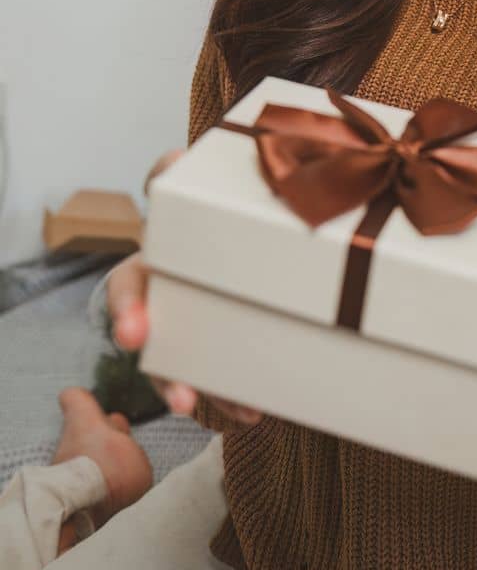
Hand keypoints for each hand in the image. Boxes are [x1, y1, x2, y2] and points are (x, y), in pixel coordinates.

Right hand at [108, 149, 262, 427]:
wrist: (236, 221)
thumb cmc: (206, 207)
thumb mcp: (189, 187)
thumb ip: (177, 174)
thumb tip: (174, 159)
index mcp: (151, 262)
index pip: (127, 286)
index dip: (129, 312)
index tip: (135, 335)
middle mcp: (162, 300)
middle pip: (155, 344)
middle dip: (162, 373)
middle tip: (178, 396)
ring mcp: (187, 324)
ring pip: (184, 365)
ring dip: (200, 390)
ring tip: (225, 409)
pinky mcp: (216, 342)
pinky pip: (218, 373)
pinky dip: (235, 393)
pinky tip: (257, 408)